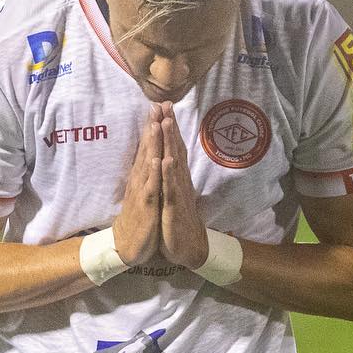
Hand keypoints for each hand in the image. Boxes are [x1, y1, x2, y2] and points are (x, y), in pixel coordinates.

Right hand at [112, 104, 162, 264]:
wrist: (129, 246)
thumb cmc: (139, 217)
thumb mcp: (144, 191)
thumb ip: (145, 173)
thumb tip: (149, 155)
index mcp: (142, 176)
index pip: (147, 147)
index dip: (153, 126)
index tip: (158, 106)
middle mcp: (140, 180)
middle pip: (146, 149)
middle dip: (152, 127)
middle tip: (156, 105)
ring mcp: (143, 192)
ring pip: (147, 164)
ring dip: (151, 145)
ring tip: (155, 125)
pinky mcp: (147, 207)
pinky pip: (151, 188)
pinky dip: (153, 174)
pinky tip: (156, 161)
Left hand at [158, 102, 209, 269]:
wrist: (188, 248)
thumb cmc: (178, 220)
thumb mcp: (174, 194)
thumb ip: (173, 176)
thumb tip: (171, 157)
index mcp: (177, 178)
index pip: (173, 147)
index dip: (169, 127)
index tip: (164, 106)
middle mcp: (180, 181)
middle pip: (175, 149)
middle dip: (170, 127)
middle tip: (166, 104)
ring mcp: (177, 193)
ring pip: (173, 164)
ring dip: (170, 143)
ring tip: (167, 122)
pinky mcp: (173, 207)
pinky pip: (170, 189)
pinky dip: (167, 174)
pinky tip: (165, 160)